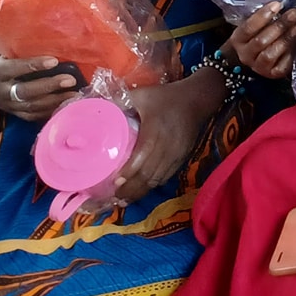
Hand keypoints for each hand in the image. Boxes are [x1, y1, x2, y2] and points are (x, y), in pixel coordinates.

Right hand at [0, 38, 81, 121]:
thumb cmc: (4, 54)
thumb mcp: (7, 48)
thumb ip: (23, 48)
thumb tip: (55, 41)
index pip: (14, 68)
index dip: (34, 65)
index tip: (55, 61)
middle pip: (24, 91)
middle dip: (49, 86)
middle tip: (71, 80)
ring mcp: (5, 105)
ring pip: (30, 106)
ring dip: (54, 101)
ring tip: (74, 94)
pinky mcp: (12, 113)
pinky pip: (31, 116)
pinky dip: (48, 111)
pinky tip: (65, 105)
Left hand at [112, 72, 222, 205]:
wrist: (198, 99)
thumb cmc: (169, 97)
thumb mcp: (143, 94)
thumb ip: (120, 100)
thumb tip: (96, 104)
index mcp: (154, 132)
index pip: (141, 157)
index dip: (128, 173)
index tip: (115, 182)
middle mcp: (166, 147)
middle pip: (148, 175)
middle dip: (131, 189)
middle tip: (115, 197)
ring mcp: (175, 155)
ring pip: (157, 179)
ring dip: (141, 191)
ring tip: (124, 200)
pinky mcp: (182, 158)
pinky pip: (166, 177)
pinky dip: (152, 186)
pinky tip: (142, 189)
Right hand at [229, 1, 295, 79]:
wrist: (254, 58)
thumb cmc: (258, 34)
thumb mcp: (256, 25)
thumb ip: (265, 16)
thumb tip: (283, 3)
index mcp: (238, 39)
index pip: (248, 28)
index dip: (262, 16)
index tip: (277, 4)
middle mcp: (245, 54)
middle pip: (261, 41)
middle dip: (279, 26)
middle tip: (294, 13)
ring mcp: (258, 67)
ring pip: (270, 54)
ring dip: (286, 39)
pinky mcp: (272, 74)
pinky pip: (281, 65)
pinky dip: (290, 53)